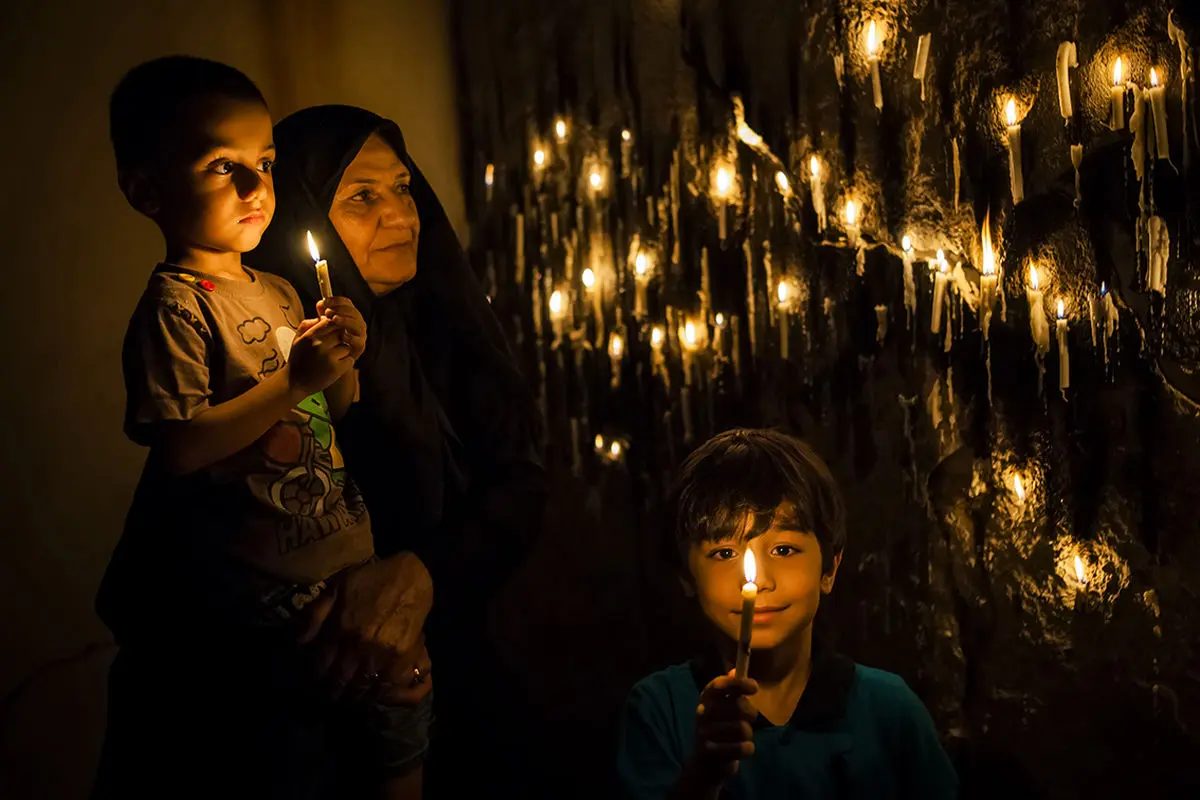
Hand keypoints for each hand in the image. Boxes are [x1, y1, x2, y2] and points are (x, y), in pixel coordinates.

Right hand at [286, 317, 353, 396]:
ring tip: (332, 358)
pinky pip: (349, 360)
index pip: (331, 322)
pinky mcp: (336, 369)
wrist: (294, 383)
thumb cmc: (297, 359)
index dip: (334, 327)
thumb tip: (322, 316)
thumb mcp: (298, 339)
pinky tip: (335, 366)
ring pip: (346, 347)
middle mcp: (320, 345)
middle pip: (341, 333)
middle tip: (333, 347)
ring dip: (343, 352)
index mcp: (310, 336)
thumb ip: (307, 325)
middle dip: (340, 339)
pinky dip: (345, 363)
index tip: (331, 335)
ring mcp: (329, 357)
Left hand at [298, 552, 433, 701]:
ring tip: (347, 699)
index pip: (321, 667)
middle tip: (327, 697)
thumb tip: (300, 643)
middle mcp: (361, 647)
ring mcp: (383, 655)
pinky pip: (387, 686)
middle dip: (331, 693)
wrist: (410, 577)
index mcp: (341, 630)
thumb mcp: (335, 589)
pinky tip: (371, 695)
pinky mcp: (403, 658)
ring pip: (362, 689)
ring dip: (352, 698)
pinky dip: (377, 695)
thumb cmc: (370, 580)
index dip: (313, 680)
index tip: (311, 685)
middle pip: (340, 683)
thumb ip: (314, 616)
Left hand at [317, 296, 366, 360]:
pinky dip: (351, 337)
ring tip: (334, 319)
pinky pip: (358, 341)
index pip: (346, 303)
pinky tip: (342, 336)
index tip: (324, 302)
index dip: (336, 301)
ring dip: (346, 320)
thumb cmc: (321, 342)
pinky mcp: (359, 347)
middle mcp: (355, 323)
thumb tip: (320, 304)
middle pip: (353, 312)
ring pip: (358, 324)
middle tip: (328, 312)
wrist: (323, 362)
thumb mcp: (318, 327)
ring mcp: (359, 335)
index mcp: (347, 315)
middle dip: (340, 309)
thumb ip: (320, 315)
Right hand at [687, 670, 757, 787]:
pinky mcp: (710, 751)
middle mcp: (701, 713)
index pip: (719, 685)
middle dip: (751, 713)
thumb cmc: (720, 730)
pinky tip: (743, 749)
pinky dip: (748, 749)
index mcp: (705, 698)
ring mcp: (703, 732)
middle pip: (737, 706)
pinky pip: (742, 747)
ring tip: (742, 737)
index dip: (738, 684)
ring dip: (748, 734)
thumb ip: (731, 691)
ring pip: (742, 728)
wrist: (706, 764)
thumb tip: (735, 670)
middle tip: (750, 718)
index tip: (754, 687)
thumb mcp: (723, 709)